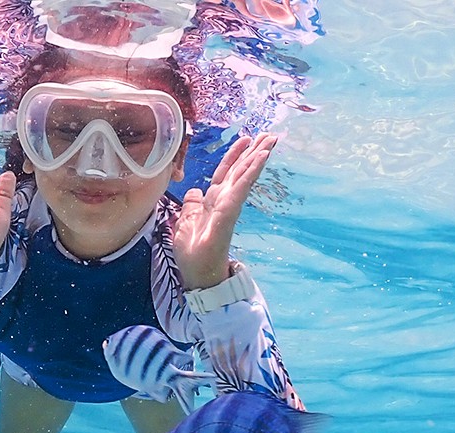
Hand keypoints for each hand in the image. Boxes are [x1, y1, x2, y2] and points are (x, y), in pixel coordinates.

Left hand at [170, 132, 277, 289]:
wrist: (197, 277)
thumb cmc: (192, 254)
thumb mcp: (185, 222)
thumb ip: (191, 205)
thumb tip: (194, 191)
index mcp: (212, 202)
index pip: (225, 173)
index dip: (234, 156)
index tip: (246, 139)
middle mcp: (223, 202)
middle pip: (239, 171)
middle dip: (254, 152)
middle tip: (270, 135)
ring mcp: (228, 208)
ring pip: (243, 177)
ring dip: (256, 158)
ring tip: (270, 141)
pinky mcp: (228, 215)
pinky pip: (240, 190)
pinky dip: (250, 173)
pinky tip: (260, 159)